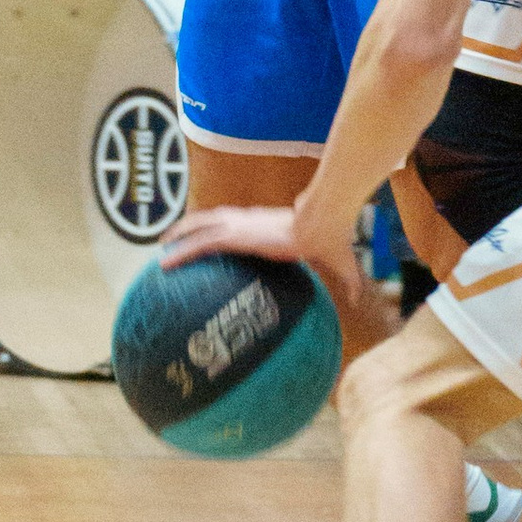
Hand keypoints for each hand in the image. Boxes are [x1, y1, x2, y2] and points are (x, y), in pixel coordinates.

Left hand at [165, 196, 391, 352]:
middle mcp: (247, 221)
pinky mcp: (235, 236)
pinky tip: (164, 261)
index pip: (239, 224)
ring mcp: (239, 226)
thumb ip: (345, 281)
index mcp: (266, 225)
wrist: (325, 222)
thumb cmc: (332, 236)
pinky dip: (181, 251)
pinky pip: (201, 245)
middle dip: (191, 227)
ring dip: (178, 236)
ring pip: (199, 229)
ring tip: (161, 246)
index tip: (213, 238)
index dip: (224, 228)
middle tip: (173, 238)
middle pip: (211, 220)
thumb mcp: (339, 263)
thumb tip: (359, 300)